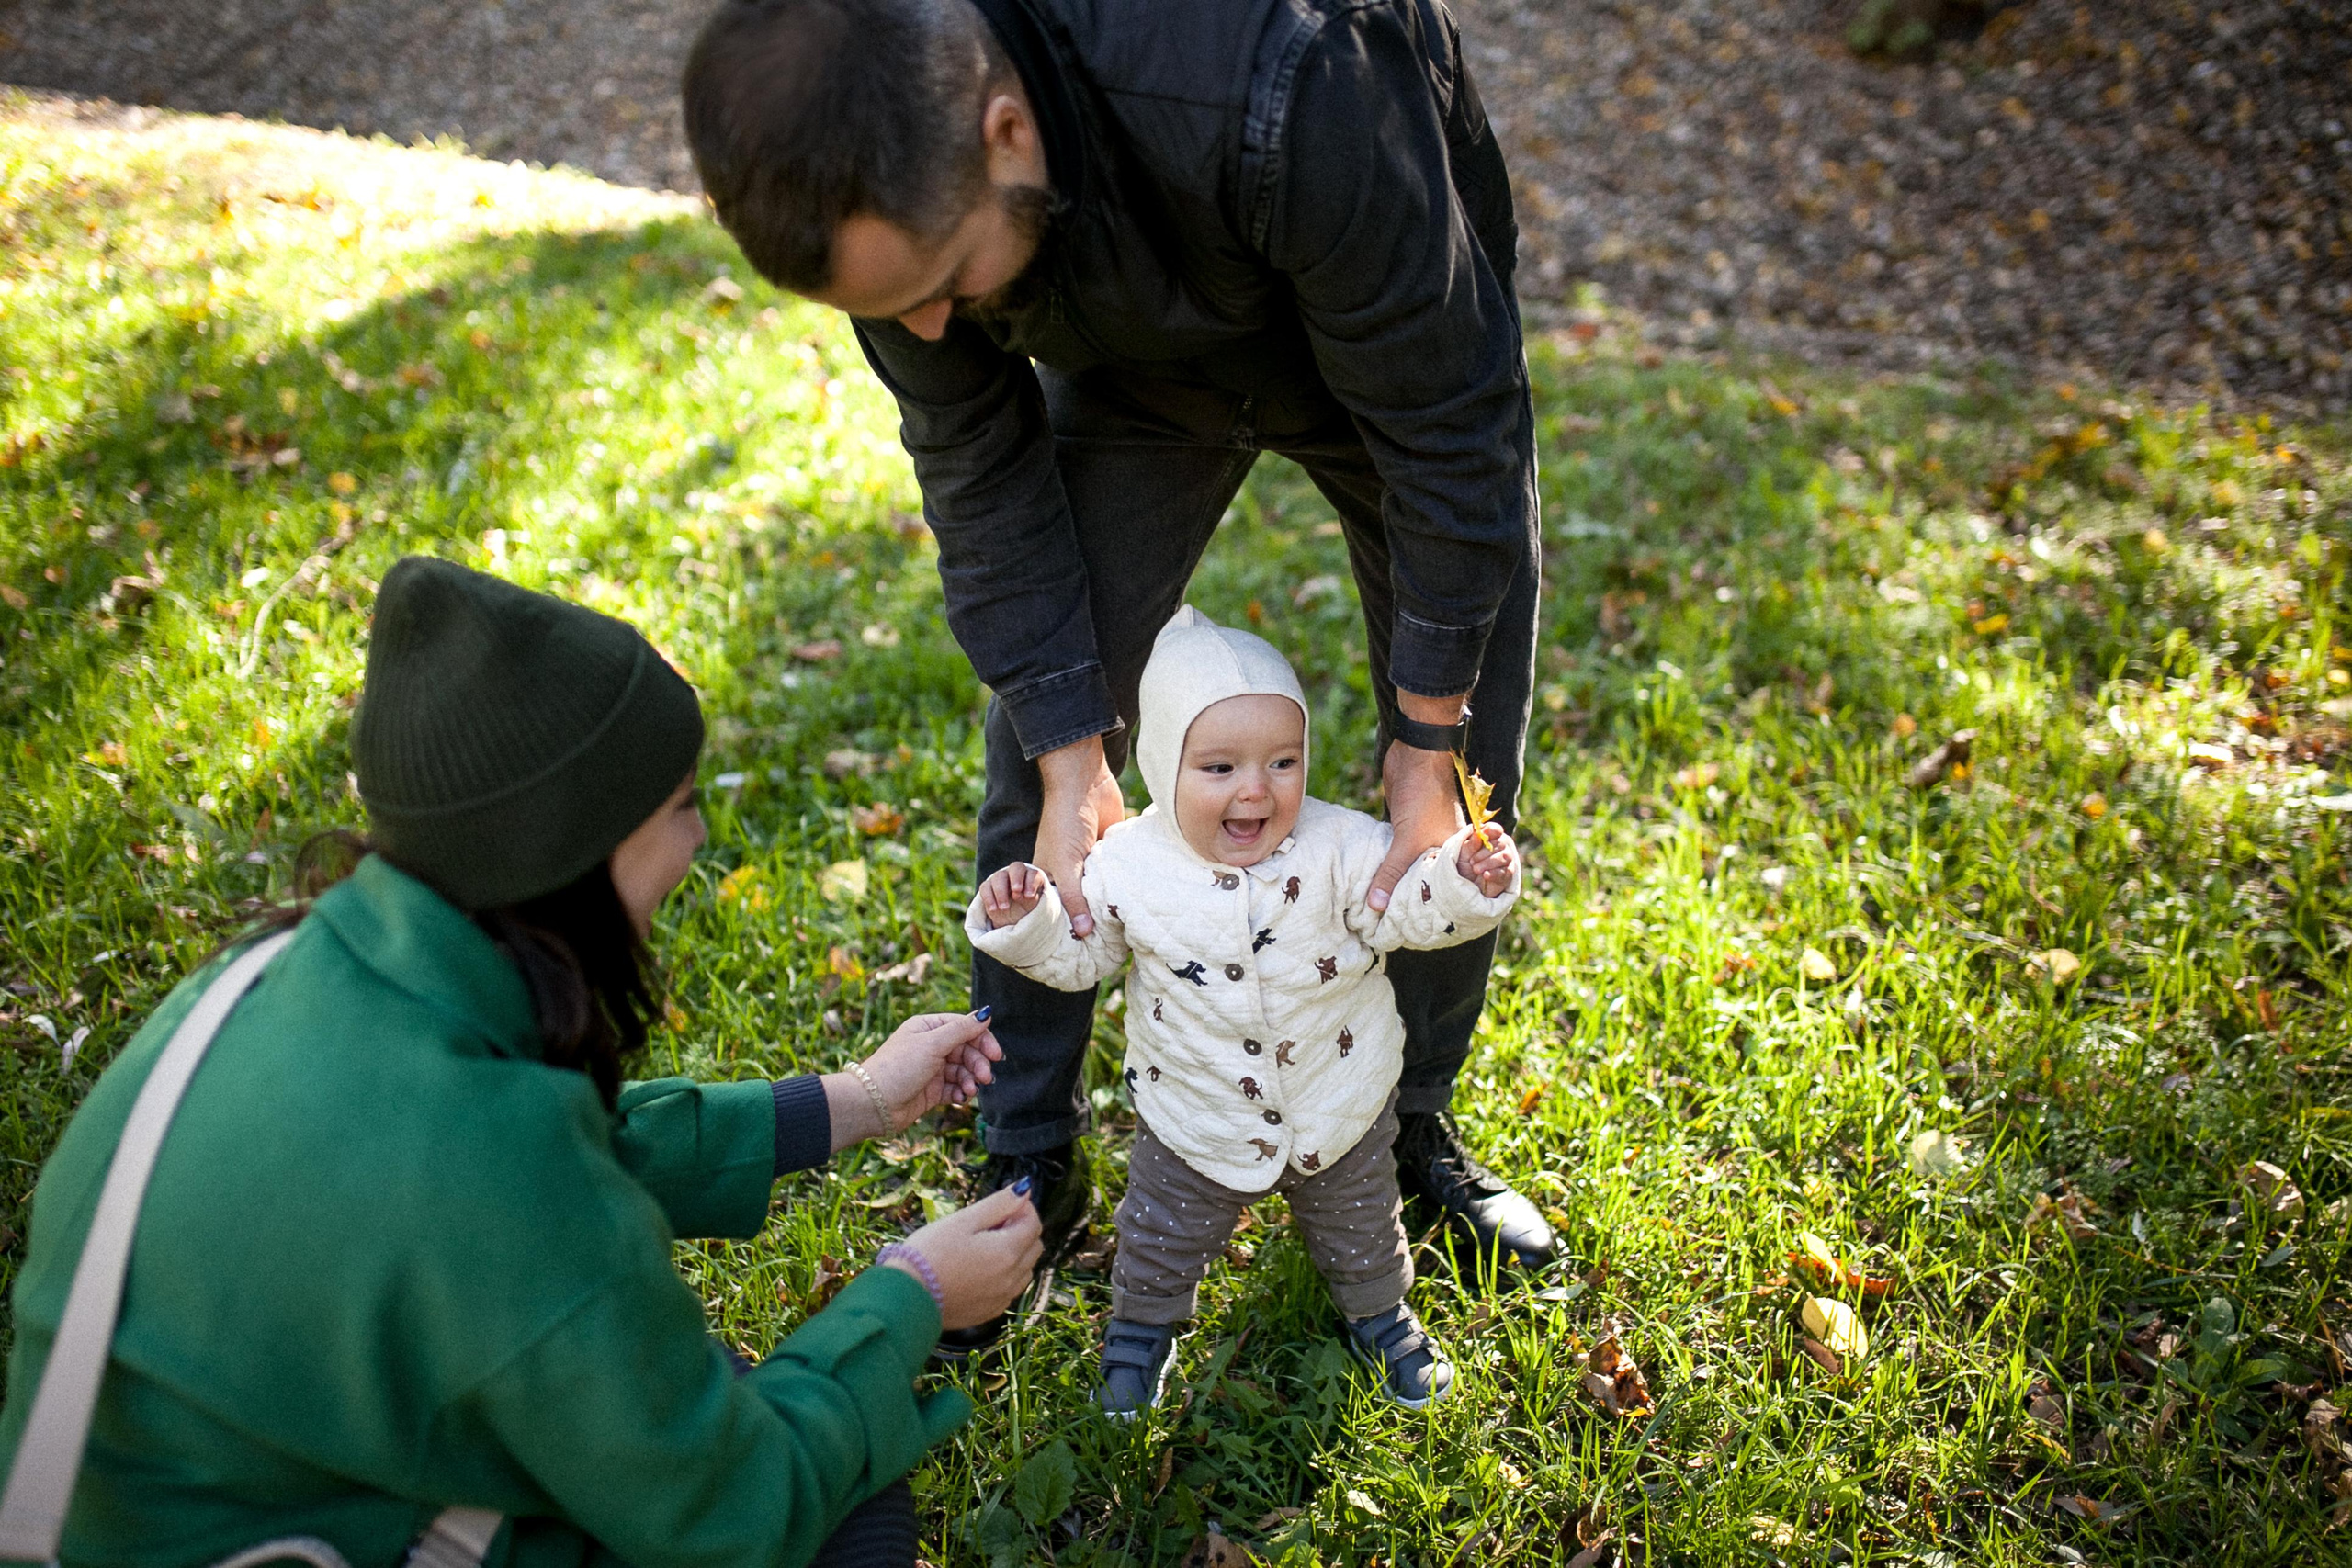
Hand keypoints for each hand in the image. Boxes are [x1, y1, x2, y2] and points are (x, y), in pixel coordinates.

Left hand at [827, 1012, 1001, 1148]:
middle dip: (978, 1064)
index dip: (982, 1040)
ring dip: (971, 1080)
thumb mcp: (932, 1044)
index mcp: (928, 1028)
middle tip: (985, 1078)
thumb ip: (962, 1030)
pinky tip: (961, 1099)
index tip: (996, 1055)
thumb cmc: (898, 1067)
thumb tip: (986, 1013)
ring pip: (963, 1071)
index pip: (964, 1027)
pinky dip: (961, 1093)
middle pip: (966, 1050)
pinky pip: (955, 1088)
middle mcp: (930, 1046)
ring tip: (970, 1090)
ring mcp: (931, 1069)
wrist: (873, 1104)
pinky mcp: (931, 1090)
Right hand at [883, 1186, 1043, 1329]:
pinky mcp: (990, 1312)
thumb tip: (1024, 1189)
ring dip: (1016, 1253)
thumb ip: (999, 1203)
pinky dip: (1005, 1275)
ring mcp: (1002, 1298)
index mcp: (1008, 1252)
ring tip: (985, 1245)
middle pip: (1034, 1246)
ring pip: (1025, 1270)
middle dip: (1021, 1229)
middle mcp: (1012, 1278)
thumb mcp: (964, 1220)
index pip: (1034, 1223)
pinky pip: (1010, 1289)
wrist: (906, 1297)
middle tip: (992, 1223)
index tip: (1002, 1205)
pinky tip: (980, 1268)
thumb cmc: (930, 1253)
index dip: (1022, 1208)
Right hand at [979, 863, 1048, 929]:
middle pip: (1016, 867)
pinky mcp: (988, 887)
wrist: (1012, 921)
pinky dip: (989, 898)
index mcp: (1030, 877)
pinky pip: (985, 887)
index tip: (1030, 895)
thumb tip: (1021, 895)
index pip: (1032, 873)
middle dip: (1016, 878)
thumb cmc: (1026, 911)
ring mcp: (1001, 879)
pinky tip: (994, 910)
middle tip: (1016, 891)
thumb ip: (1030, 899)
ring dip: (1001, 892)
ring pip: (999, 877)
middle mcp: (1016, 874)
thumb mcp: (1032, 907)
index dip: (1031, 882)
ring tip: (1004, 908)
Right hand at [1034, 735, 1122, 937]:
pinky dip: (1124, 887)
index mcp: (1048, 878)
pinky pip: (1117, 876)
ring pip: (1101, 892)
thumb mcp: (1065, 864)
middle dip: (1091, 922)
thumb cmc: (1063, 821)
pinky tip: (1137, 906)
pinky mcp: (1109, 853)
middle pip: (1080, 905)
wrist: (1084, 783)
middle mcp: (1068, 874)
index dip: (1064, 931)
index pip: (1054, 912)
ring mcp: (1090, 864)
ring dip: (1110, 906)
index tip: (1077, 956)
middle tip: (1107, 953)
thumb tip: (1083, 932)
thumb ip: (1074, 898)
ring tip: (1127, 934)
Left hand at [1367, 692, 1471, 911]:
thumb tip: (1376, 906)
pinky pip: (1398, 857)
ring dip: (1397, 886)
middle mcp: (1446, 849)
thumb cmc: (1424, 794)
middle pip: (1430, 883)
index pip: (1453, 891)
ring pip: (1411, 870)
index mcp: (1458, 854)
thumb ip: (1392, 872)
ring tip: (1383, 915)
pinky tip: (1376, 886)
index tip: (1419, 934)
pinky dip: (1389, 869)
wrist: (1415, 754)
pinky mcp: (1408, 830)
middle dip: (1414, 902)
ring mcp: (1426, 839)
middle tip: (1395, 930)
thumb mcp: (1407, 839)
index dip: (1438, 911)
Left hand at [1456, 828, 1517, 897]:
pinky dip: (1494, 873)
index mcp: (1489, 838)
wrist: (1464, 885)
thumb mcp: (1462, 854)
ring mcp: (1505, 861)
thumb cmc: (1463, 866)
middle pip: (1501, 842)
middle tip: (1472, 861)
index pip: (1496, 829)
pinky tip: (1485, 875)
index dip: (1491, 830)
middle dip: (1484, 852)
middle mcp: (1500, 847)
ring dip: (1488, 862)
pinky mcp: (1507, 875)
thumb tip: (1478, 833)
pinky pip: (1505, 872)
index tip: (1483, 834)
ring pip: (1505, 856)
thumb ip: (1470, 843)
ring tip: (1476, 869)